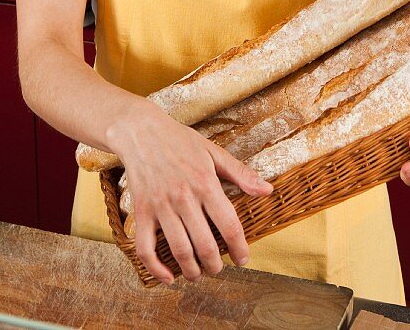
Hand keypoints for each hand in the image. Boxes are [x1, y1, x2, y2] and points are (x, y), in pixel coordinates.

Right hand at [109, 100, 271, 284]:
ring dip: (191, 270)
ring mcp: (161, 206)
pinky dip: (155, 268)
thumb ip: (240, 173)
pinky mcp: (141, 211)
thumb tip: (267, 191)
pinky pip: (145, 247)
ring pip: (179, 250)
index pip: (229, 225)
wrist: (141, 131)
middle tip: (218, 268)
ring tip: (198, 273)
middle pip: (205, 245)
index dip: (239, 248)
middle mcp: (183, 197)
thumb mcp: (213, 152)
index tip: (243, 259)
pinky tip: (168, 277)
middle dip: (215, 265)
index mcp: (205, 183)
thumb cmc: (180, 141)